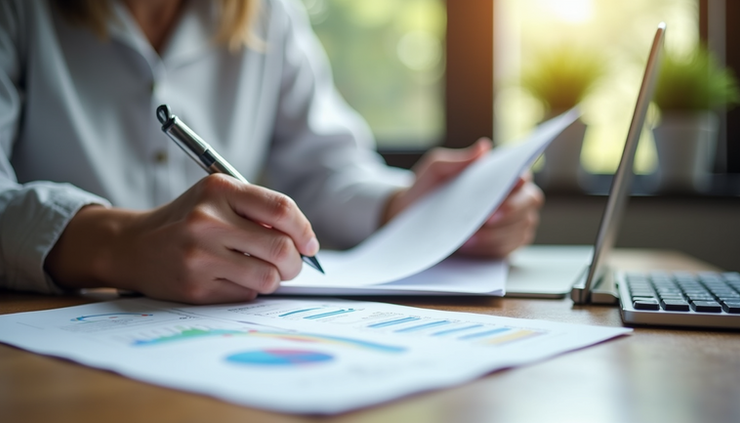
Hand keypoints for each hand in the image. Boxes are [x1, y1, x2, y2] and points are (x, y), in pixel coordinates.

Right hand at [45, 174, 318, 303]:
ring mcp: (199, 256)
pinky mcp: (195, 287)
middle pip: (281, 248)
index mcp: (218, 189)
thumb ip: (257, 210)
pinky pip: (246, 294)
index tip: (310, 244)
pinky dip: (249, 290)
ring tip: (262, 272)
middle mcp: (207, 220)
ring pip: (268, 278)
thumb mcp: (216, 198)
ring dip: (274, 279)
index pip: (281, 209)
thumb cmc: (187, 221)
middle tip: (292, 265)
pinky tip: (232, 279)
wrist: (132, 246)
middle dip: (295, 263)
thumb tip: (305, 242)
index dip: (304, 230)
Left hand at [382, 139, 543, 257]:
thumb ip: (457, 160)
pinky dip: (491, 248)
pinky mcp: (505, 244)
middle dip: (512, 212)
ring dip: (497, 234)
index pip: (522, 175)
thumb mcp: (435, 171)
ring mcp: (512, 222)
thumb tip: (483, 147)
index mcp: (499, 175)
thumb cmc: (427, 190)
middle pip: (531, 201)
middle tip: (487, 220)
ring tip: (469, 237)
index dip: (519, 184)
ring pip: (522, 228)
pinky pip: (510, 249)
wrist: (412, 218)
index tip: (502, 192)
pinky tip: (471, 246)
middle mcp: (513, 197)